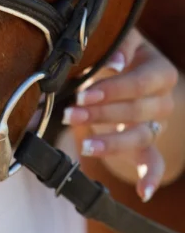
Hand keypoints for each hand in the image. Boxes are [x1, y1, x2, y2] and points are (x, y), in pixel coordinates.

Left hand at [62, 29, 177, 201]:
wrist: (121, 64)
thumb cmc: (116, 51)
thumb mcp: (118, 40)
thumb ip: (116, 46)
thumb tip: (115, 62)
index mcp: (159, 71)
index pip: (140, 84)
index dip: (112, 90)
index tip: (83, 94)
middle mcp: (163, 100)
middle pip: (137, 112)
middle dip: (102, 114)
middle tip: (70, 114)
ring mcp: (157, 124)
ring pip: (141, 137)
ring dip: (112, 143)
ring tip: (85, 146)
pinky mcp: (147, 141)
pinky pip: (153, 161)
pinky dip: (151, 176)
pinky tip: (143, 192)